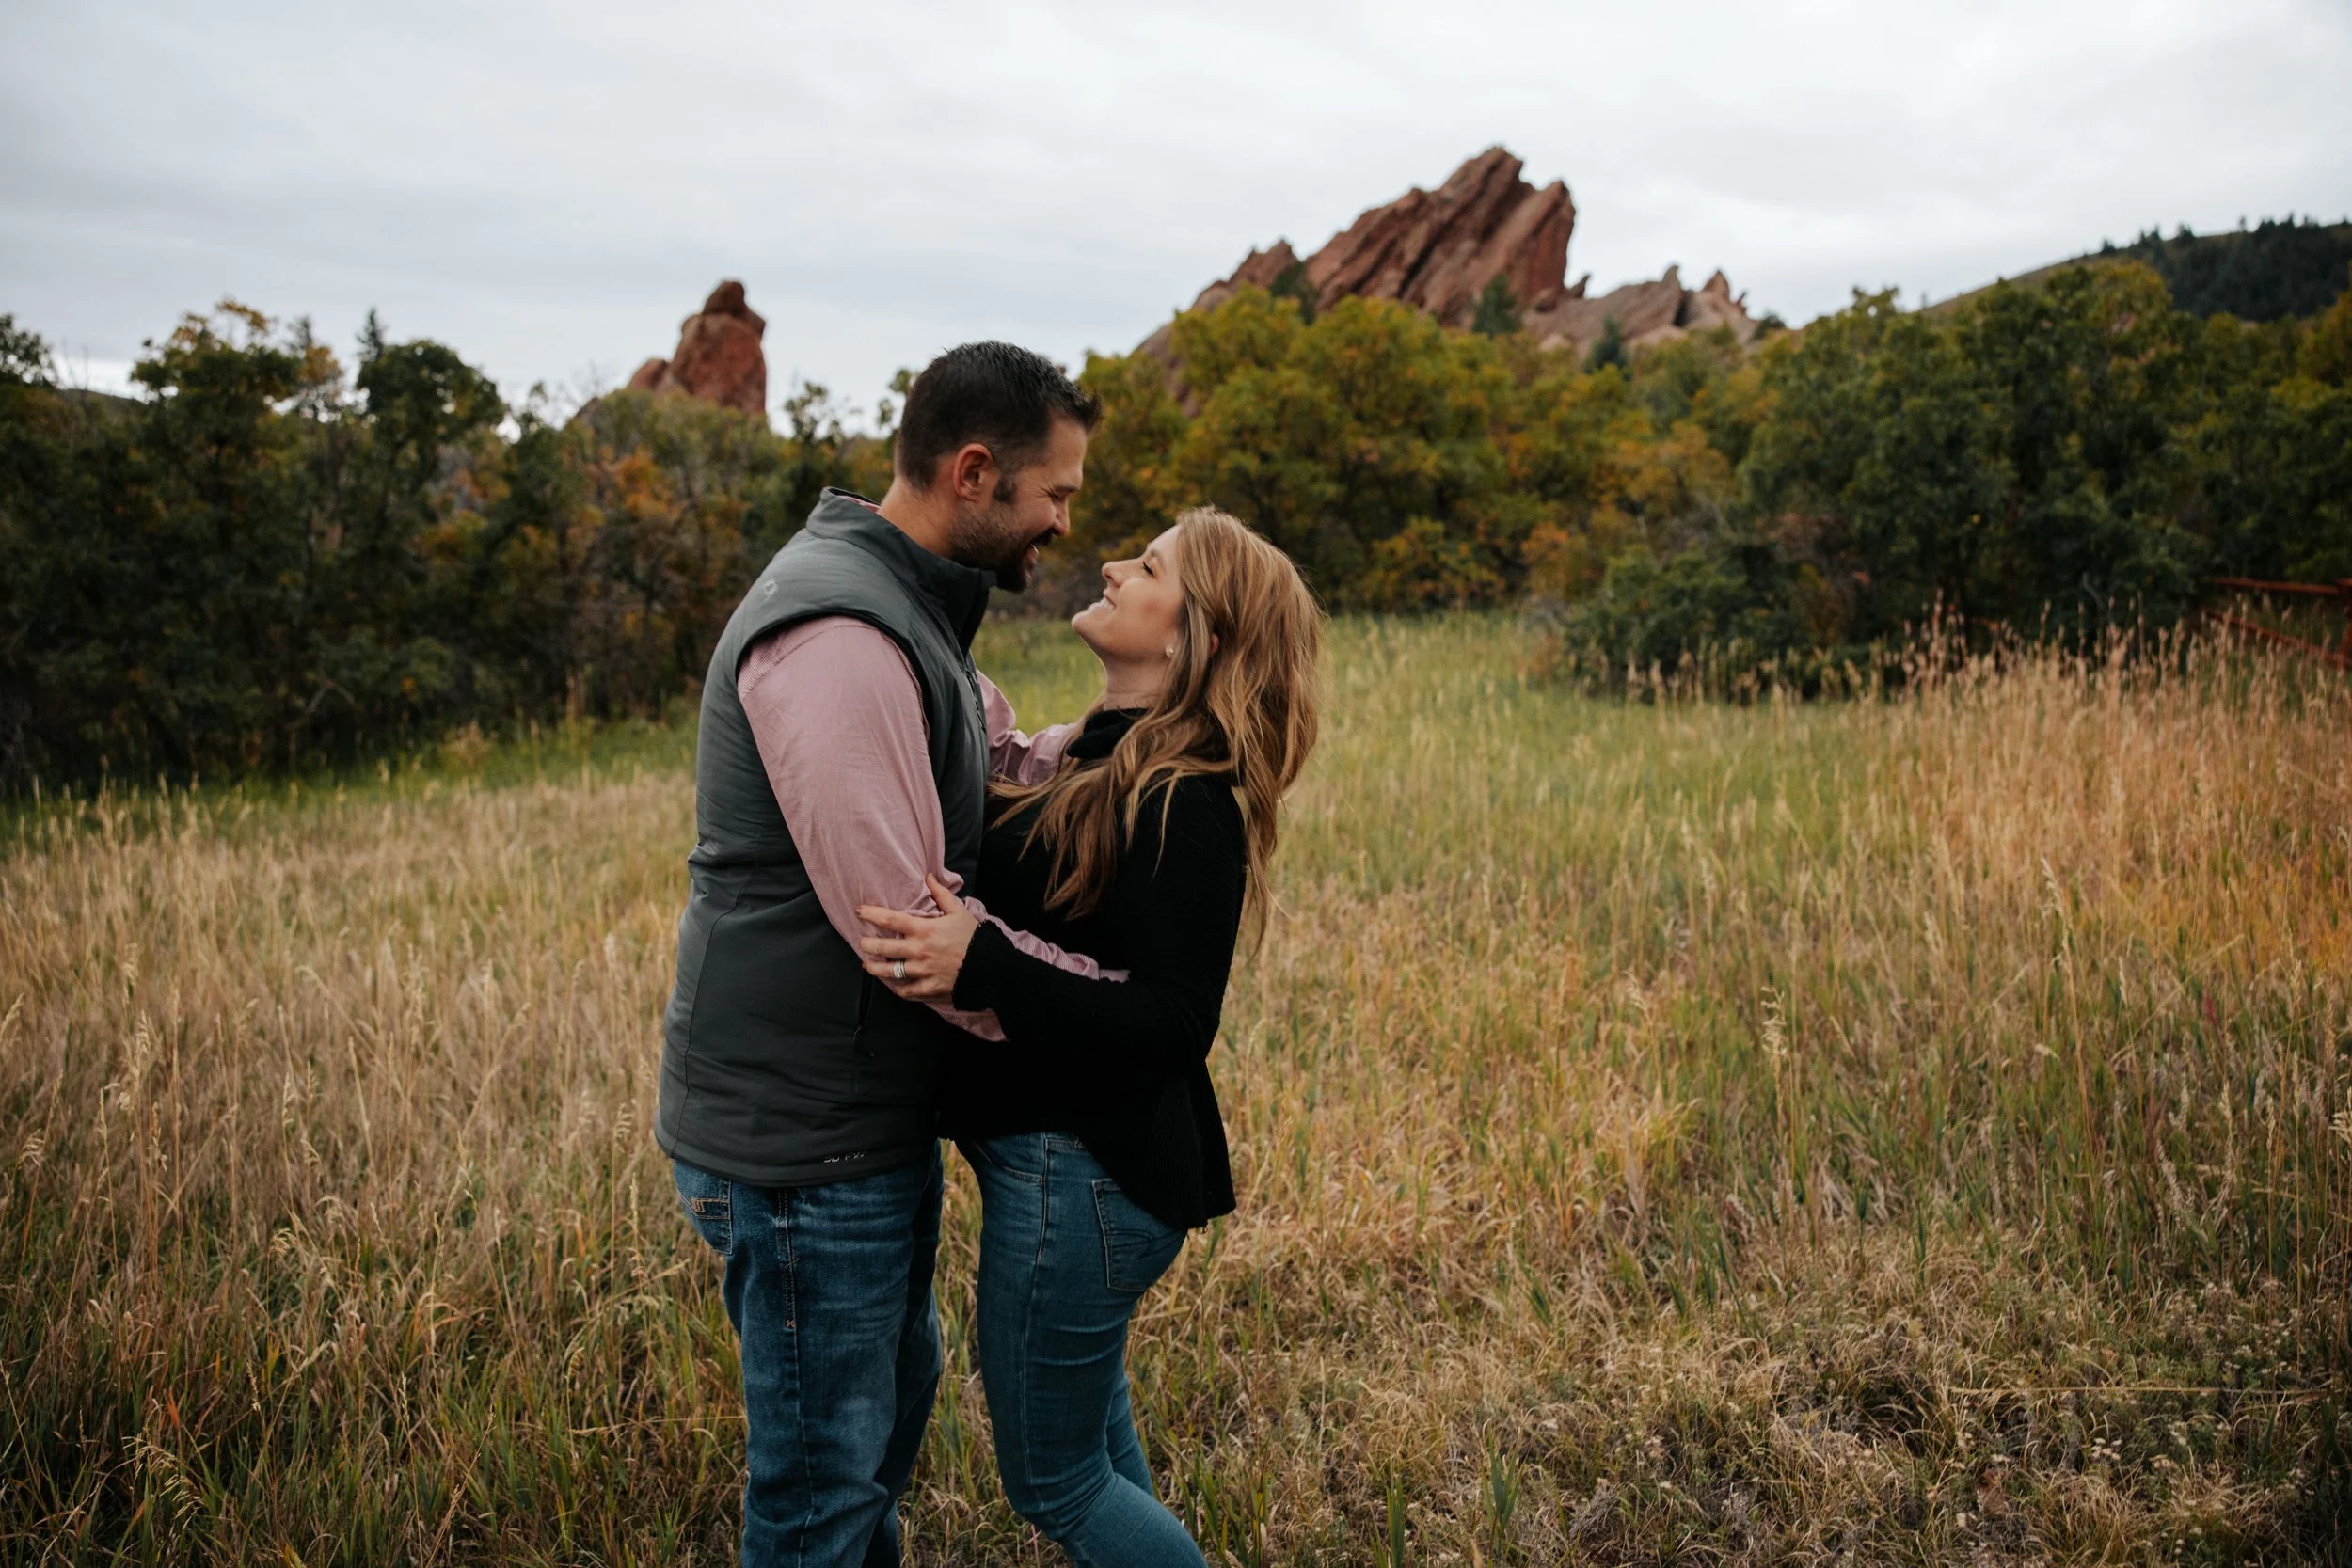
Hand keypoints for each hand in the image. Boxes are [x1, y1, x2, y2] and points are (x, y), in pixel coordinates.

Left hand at [858, 874, 978, 1001]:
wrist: (990, 966)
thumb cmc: (974, 937)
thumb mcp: (959, 912)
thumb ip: (941, 894)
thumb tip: (928, 877)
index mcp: (924, 929)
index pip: (890, 919)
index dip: (871, 914)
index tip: (859, 912)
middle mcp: (918, 950)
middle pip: (882, 947)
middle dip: (867, 944)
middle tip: (862, 943)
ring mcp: (922, 971)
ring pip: (889, 971)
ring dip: (874, 968)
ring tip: (868, 965)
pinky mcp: (928, 988)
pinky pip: (906, 991)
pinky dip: (898, 988)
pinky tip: (894, 985)